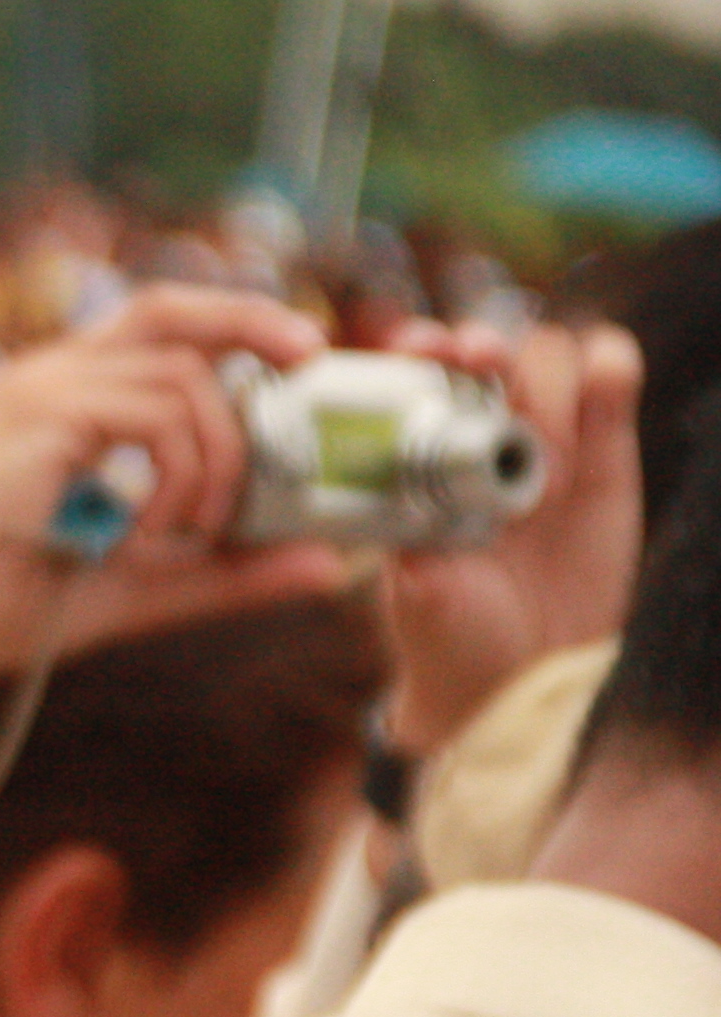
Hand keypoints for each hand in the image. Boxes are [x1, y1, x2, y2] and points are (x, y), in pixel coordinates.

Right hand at [0, 285, 351, 733]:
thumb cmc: (6, 607)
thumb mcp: (144, 582)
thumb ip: (230, 569)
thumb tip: (330, 563)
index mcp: (57, 401)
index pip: (158, 331)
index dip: (233, 331)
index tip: (293, 367)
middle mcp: (45, 377)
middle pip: (168, 308)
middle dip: (251, 320)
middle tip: (310, 359)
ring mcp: (39, 389)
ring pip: (182, 376)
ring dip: (216, 454)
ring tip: (194, 527)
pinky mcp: (41, 414)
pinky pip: (156, 413)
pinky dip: (181, 469)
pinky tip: (152, 529)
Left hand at [381, 322, 644, 756]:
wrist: (527, 672)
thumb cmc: (452, 634)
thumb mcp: (423, 599)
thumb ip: (415, 556)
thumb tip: (403, 523)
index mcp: (418, 462)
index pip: (416, 382)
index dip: (420, 352)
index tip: (423, 349)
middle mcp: (479, 436)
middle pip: (487, 352)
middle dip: (482, 344)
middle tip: (479, 360)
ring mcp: (545, 437)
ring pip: (550, 356)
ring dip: (548, 379)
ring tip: (548, 462)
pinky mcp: (605, 448)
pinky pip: (612, 382)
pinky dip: (612, 367)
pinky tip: (607, 391)